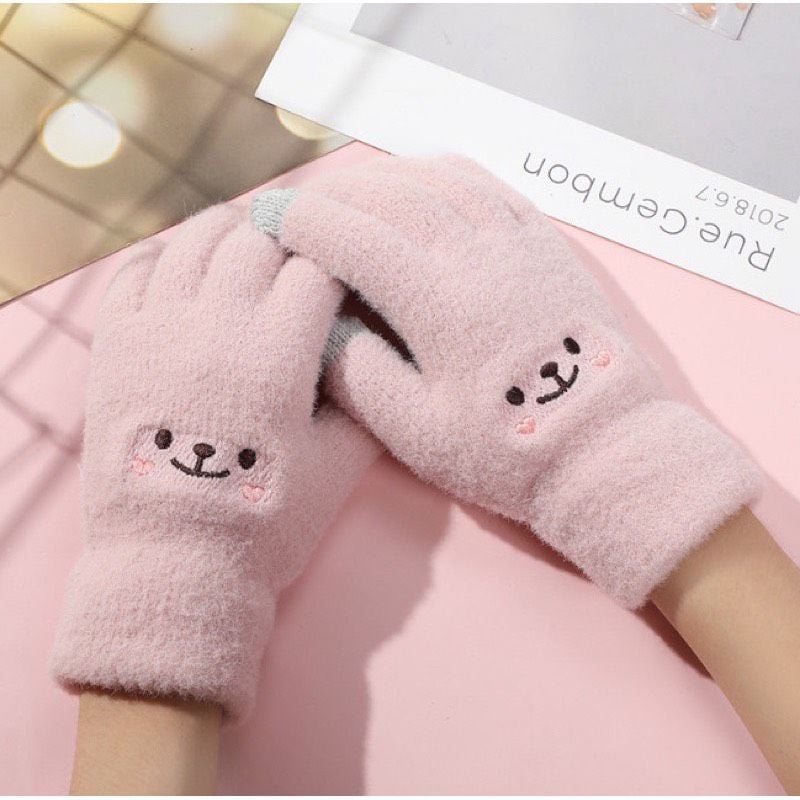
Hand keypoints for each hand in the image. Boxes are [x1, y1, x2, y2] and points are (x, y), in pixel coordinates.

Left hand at [52, 203, 379, 719]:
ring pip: (195, 242)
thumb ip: (366, 400)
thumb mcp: (340, 466)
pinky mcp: (115, 347)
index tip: (349, 263)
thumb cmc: (267, 524)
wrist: (175, 567)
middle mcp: (216, 326)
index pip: (316, 269)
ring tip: (248, 238)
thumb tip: (375, 352)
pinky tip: (184, 264)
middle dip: (289, 234)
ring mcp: (158, 331)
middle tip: (304, 241)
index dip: (339, 258)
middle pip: (257, 241)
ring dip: (229, 231)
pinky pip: (135, 272)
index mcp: (277, 355)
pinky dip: (165, 256)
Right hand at [252, 155, 759, 606]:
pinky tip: (424, 180)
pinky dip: (441, 173)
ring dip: (383, 176)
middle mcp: (474, 253)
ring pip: (435, 179)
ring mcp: (516, 242)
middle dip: (333, 193)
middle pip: (388, 194)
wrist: (606, 449)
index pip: (351, 236)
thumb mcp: (419, 433)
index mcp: (436, 300)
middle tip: (299, 206)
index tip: (268, 221)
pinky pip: (486, 185)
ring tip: (349, 192)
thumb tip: (318, 330)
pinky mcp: (545, 243)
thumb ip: (359, 376)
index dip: (301, 223)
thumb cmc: (509, 451)